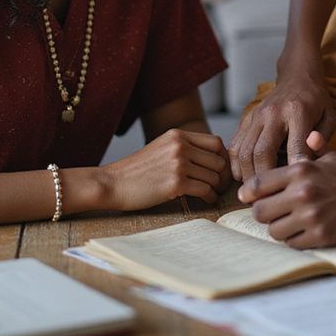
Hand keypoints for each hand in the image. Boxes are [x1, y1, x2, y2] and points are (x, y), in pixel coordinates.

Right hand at [100, 128, 230, 210]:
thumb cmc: (136, 170)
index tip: (221, 169)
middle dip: (222, 175)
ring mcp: (178, 164)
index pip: (215, 142)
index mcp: (178, 135)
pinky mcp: (176, 184)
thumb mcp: (161, 147)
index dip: (222, 157)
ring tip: (212, 193)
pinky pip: (205, 190)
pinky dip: (209, 197)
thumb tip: (211, 158)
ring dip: (216, 188)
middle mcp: (180, 146)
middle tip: (220, 185)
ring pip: (214, 176)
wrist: (113, 182)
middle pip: (218, 160)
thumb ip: (183, 147)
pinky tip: (207, 200)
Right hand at [228, 67, 335, 181]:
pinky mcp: (246, 118)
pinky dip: (236, 165)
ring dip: (248, 176)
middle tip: (270, 199)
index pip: (294, 147)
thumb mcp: (329, 116)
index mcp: (298, 111)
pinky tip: (245, 177)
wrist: (297, 76)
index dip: (294, 170)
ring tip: (257, 192)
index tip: (295, 188)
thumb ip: (323, 136)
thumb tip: (311, 154)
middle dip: (265, 180)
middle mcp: (273, 113)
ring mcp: (257, 115)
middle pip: (261, 153)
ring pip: (244, 152)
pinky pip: (235, 146)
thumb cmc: (316, 101)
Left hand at [238, 154, 335, 247]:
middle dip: (263, 212)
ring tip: (289, 221)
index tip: (246, 197)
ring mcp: (310, 216)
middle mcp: (302, 193)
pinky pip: (292, 243)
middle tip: (271, 211)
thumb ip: (313, 149)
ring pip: (274, 230)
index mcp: (301, 171)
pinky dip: (294, 239)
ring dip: (278, 228)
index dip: (248, 192)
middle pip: (260, 211)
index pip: (259, 183)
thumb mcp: (332, 158)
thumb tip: (306, 137)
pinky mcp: (320, 236)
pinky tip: (303, 230)